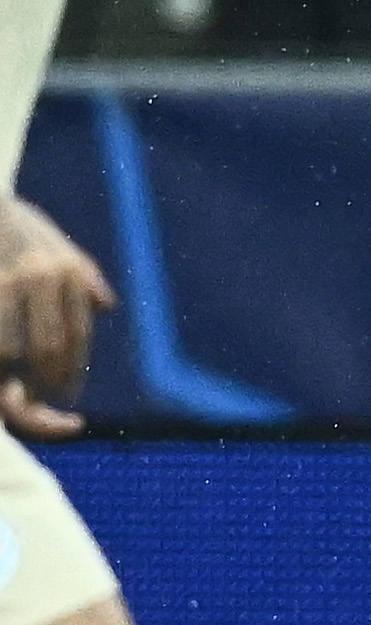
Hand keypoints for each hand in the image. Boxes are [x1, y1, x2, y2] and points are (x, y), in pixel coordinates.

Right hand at [0, 195, 115, 438]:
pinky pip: (0, 340)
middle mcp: (45, 276)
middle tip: (49, 402)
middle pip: (53, 346)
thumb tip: (106, 305)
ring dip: (21, 379)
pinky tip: (5, 370)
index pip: (77, 334)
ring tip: (23, 395)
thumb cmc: (16, 222)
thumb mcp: (54, 240)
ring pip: (20, 349)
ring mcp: (13, 282)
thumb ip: (81, 273)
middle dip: (51, 381)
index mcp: (68, 271)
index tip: (67, 394)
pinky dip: (3, 357)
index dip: (72, 370)